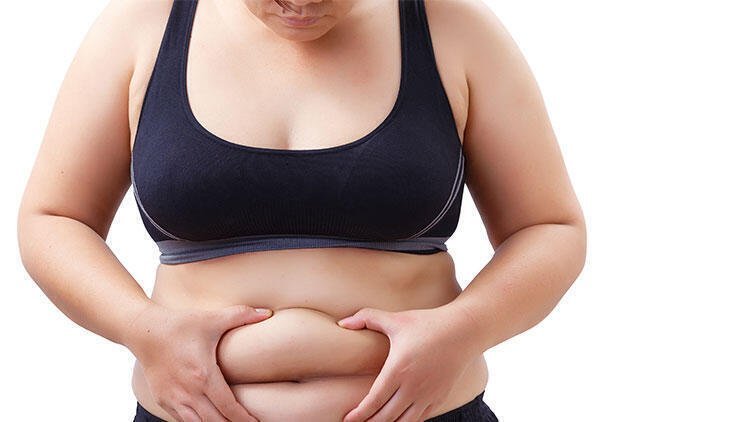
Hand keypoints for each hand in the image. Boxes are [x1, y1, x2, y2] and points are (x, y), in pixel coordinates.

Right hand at [124, 302, 273, 421]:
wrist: (144, 331)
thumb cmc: (180, 325)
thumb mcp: (212, 319)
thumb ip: (242, 315)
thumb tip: (267, 313)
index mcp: (203, 375)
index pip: (229, 407)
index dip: (244, 419)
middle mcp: (188, 392)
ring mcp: (173, 399)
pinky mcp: (163, 401)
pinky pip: (183, 420)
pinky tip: (210, 419)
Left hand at [336, 304, 480, 421]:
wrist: (462, 331)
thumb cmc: (427, 323)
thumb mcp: (395, 319)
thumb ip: (366, 318)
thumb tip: (342, 323)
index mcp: (398, 370)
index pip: (373, 401)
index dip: (359, 414)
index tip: (347, 419)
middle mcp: (412, 387)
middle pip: (386, 417)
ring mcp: (427, 395)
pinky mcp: (439, 398)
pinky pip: (420, 419)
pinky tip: (397, 420)